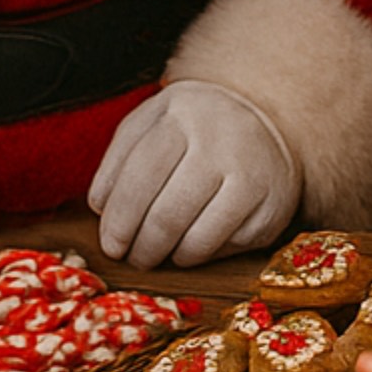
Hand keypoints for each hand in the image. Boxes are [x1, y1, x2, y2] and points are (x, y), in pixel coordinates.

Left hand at [88, 81, 300, 268]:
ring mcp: (251, 176)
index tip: (110, 242)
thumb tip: (101, 207)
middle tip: (131, 256)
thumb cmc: (195, 125)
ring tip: (156, 253)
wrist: (265, 116)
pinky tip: (189, 244)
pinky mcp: (271, 208)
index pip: (141, 176)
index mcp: (182, 115)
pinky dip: (198, 254)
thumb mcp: (152, 122)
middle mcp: (222, 143)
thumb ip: (120, 159)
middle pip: (167, 214)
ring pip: (196, 239)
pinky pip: (225, 247)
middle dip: (141, 247)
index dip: (120, 218)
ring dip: (167, 255)